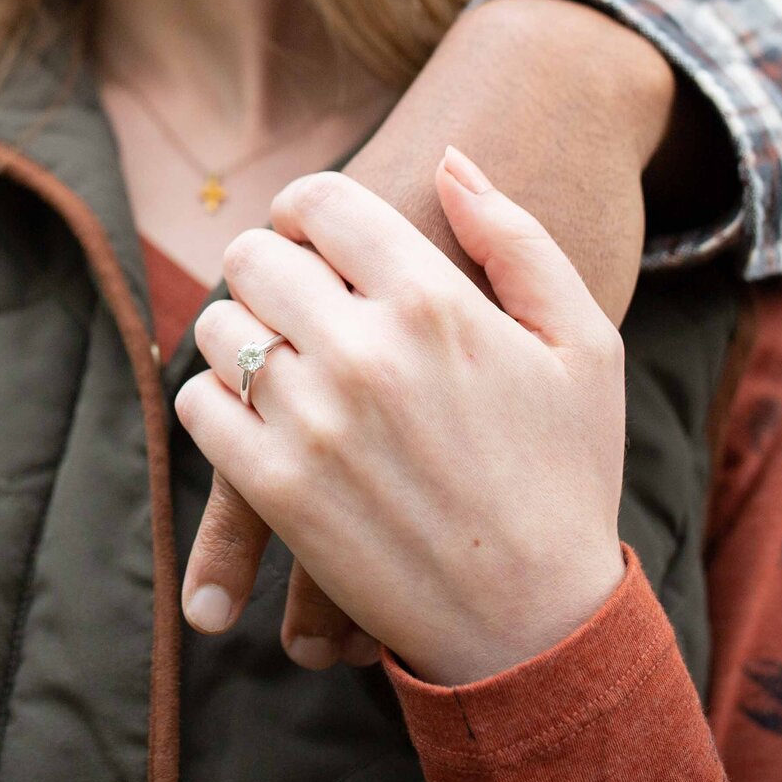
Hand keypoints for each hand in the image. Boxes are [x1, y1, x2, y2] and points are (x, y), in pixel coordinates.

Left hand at [178, 0, 673, 669]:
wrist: (539, 621)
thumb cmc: (569, 476)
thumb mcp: (582, 342)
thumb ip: (517, 237)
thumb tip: (451, 160)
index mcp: (434, 300)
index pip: (319, 201)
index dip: (302, 209)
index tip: (306, 234)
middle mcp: (364, 350)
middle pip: (253, 257)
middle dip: (266, 269)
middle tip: (287, 298)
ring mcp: (312, 421)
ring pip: (218, 328)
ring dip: (238, 336)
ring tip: (276, 360)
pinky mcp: (274, 490)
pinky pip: (199, 406)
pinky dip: (216, 404)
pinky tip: (258, 418)